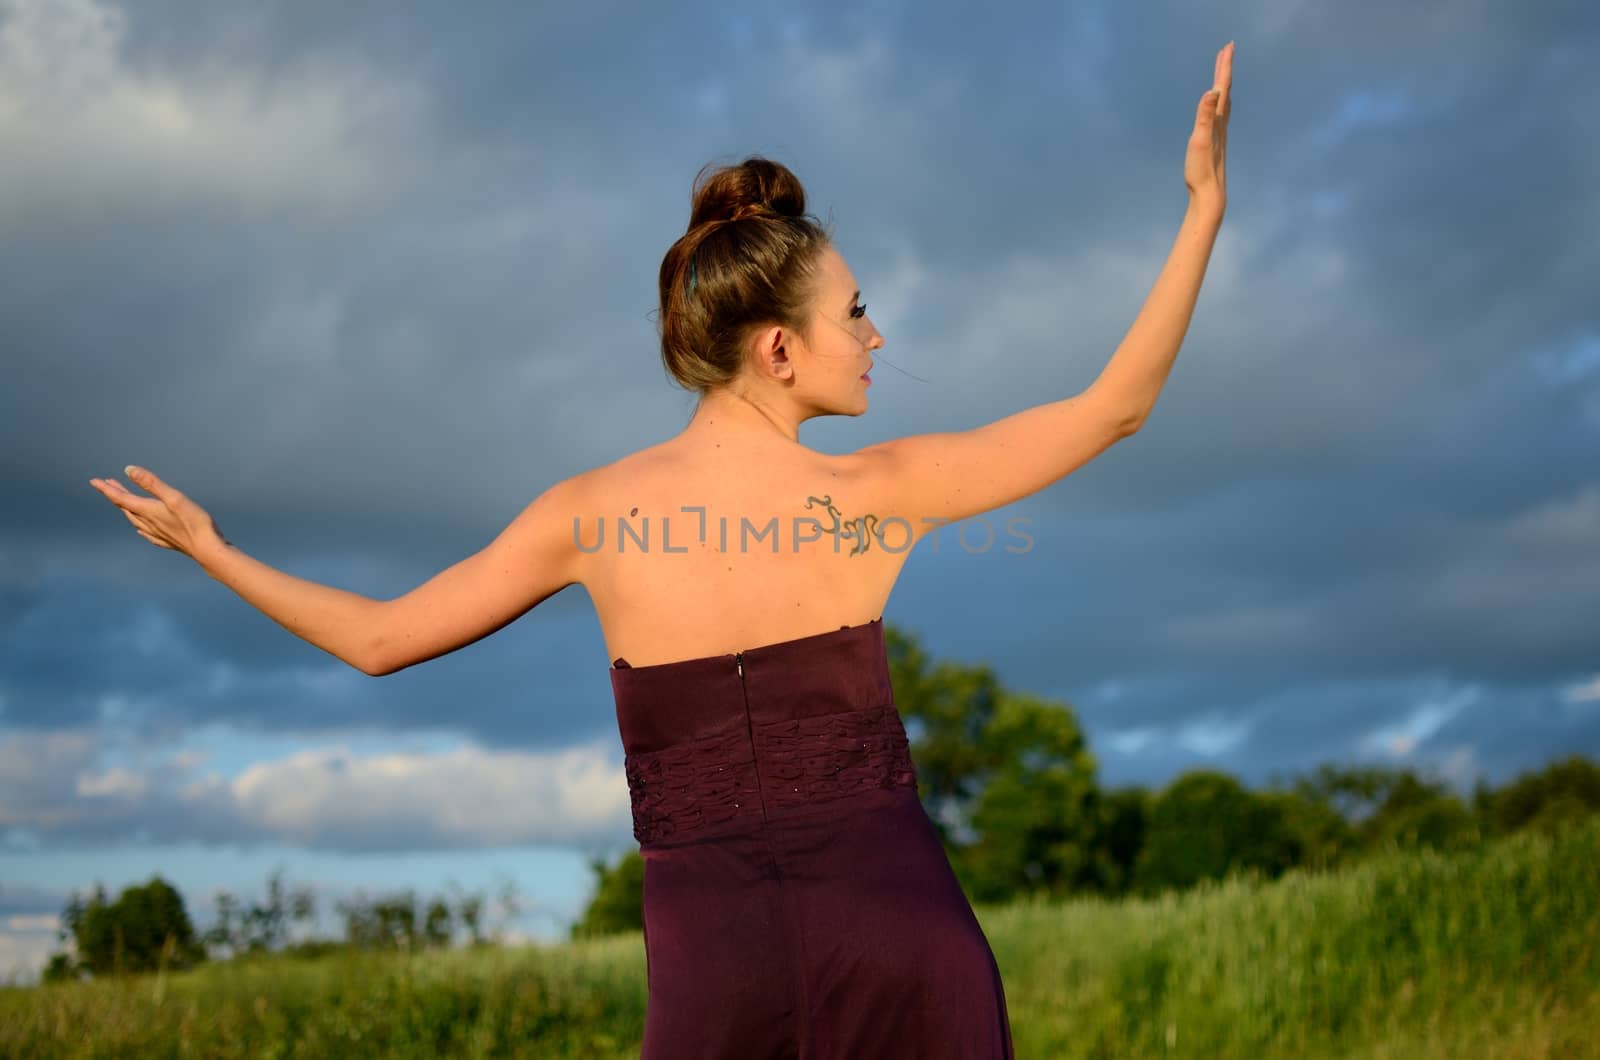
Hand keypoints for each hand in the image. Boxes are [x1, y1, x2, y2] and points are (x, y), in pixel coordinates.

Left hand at [89, 465, 227, 560]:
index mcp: (148, 511)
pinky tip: (140, 529)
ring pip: (134, 520)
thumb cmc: (194, 522)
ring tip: (122, 502)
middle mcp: (149, 523)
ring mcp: (158, 534)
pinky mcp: (168, 541)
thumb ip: (151, 483)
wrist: (208, 550)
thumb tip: (128, 470)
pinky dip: (139, 526)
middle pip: (126, 508)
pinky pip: (146, 533)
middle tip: (107, 484)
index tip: (94, 481)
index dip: (107, 488)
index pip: (121, 498)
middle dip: (116, 495)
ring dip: (126, 509)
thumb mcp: (174, 497)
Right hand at [1184, 41, 1232, 207]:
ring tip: (1223, 73)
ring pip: (1225, 102)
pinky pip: (1220, 115)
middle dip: (1225, 69)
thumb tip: (1212, 91)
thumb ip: (1204, 115)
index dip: (1225, 66)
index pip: (1223, 87)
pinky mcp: (1215, 143)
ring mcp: (1219, 134)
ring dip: (1224, 85)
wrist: (1210, 195)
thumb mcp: (1199, 141)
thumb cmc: (1202, 170)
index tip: (1228, 46)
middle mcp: (1221, 124)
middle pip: (1226, 91)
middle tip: (1226, 50)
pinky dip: (1220, 103)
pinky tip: (1217, 108)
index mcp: (1217, 121)